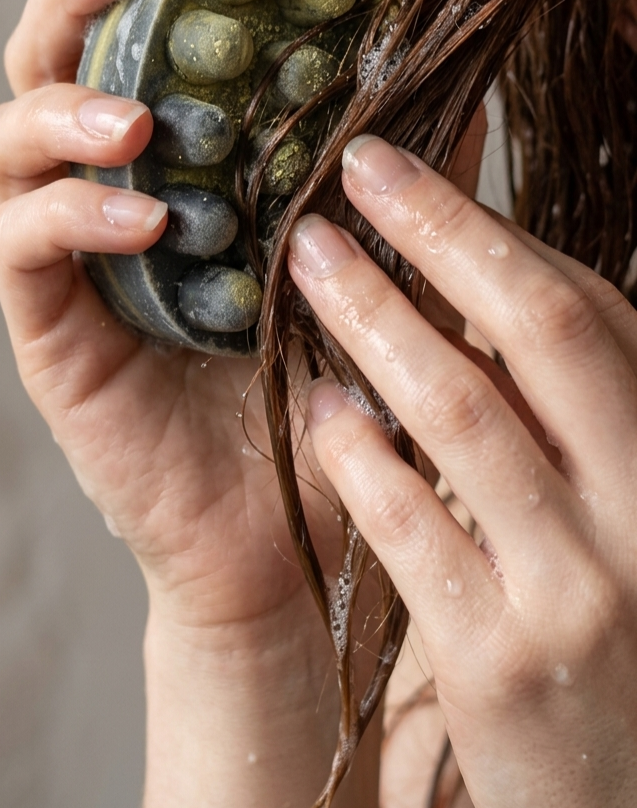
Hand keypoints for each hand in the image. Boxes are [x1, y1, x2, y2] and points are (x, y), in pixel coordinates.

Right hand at [0, 0, 393, 807]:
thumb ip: (396, 149)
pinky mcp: (48, 326)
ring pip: (9, 133)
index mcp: (186, 144)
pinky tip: (147, 214)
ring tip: (137, 114)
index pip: (164, 10)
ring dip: (67, 102)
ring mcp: (70, 249)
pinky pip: (24, 245)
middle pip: (56, 47)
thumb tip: (441, 40)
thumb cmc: (331, 375)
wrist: (296, 519)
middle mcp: (114, 180)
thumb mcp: (376, 238)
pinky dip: (75, 215)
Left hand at [288, 134, 636, 806]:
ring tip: (308, 261)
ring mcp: (578, 588)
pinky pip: (410, 526)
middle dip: (440, 234)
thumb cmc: (613, 620)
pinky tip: (314, 406)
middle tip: (354, 169)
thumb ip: (565, 402)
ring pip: (462, 412)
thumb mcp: (617, 497)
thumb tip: (474, 275)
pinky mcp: (499, 663)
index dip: (490, 229)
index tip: (405, 169)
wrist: (623, 796)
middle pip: (540, 332)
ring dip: (373, 321)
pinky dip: (356, 453)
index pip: (587, 309)